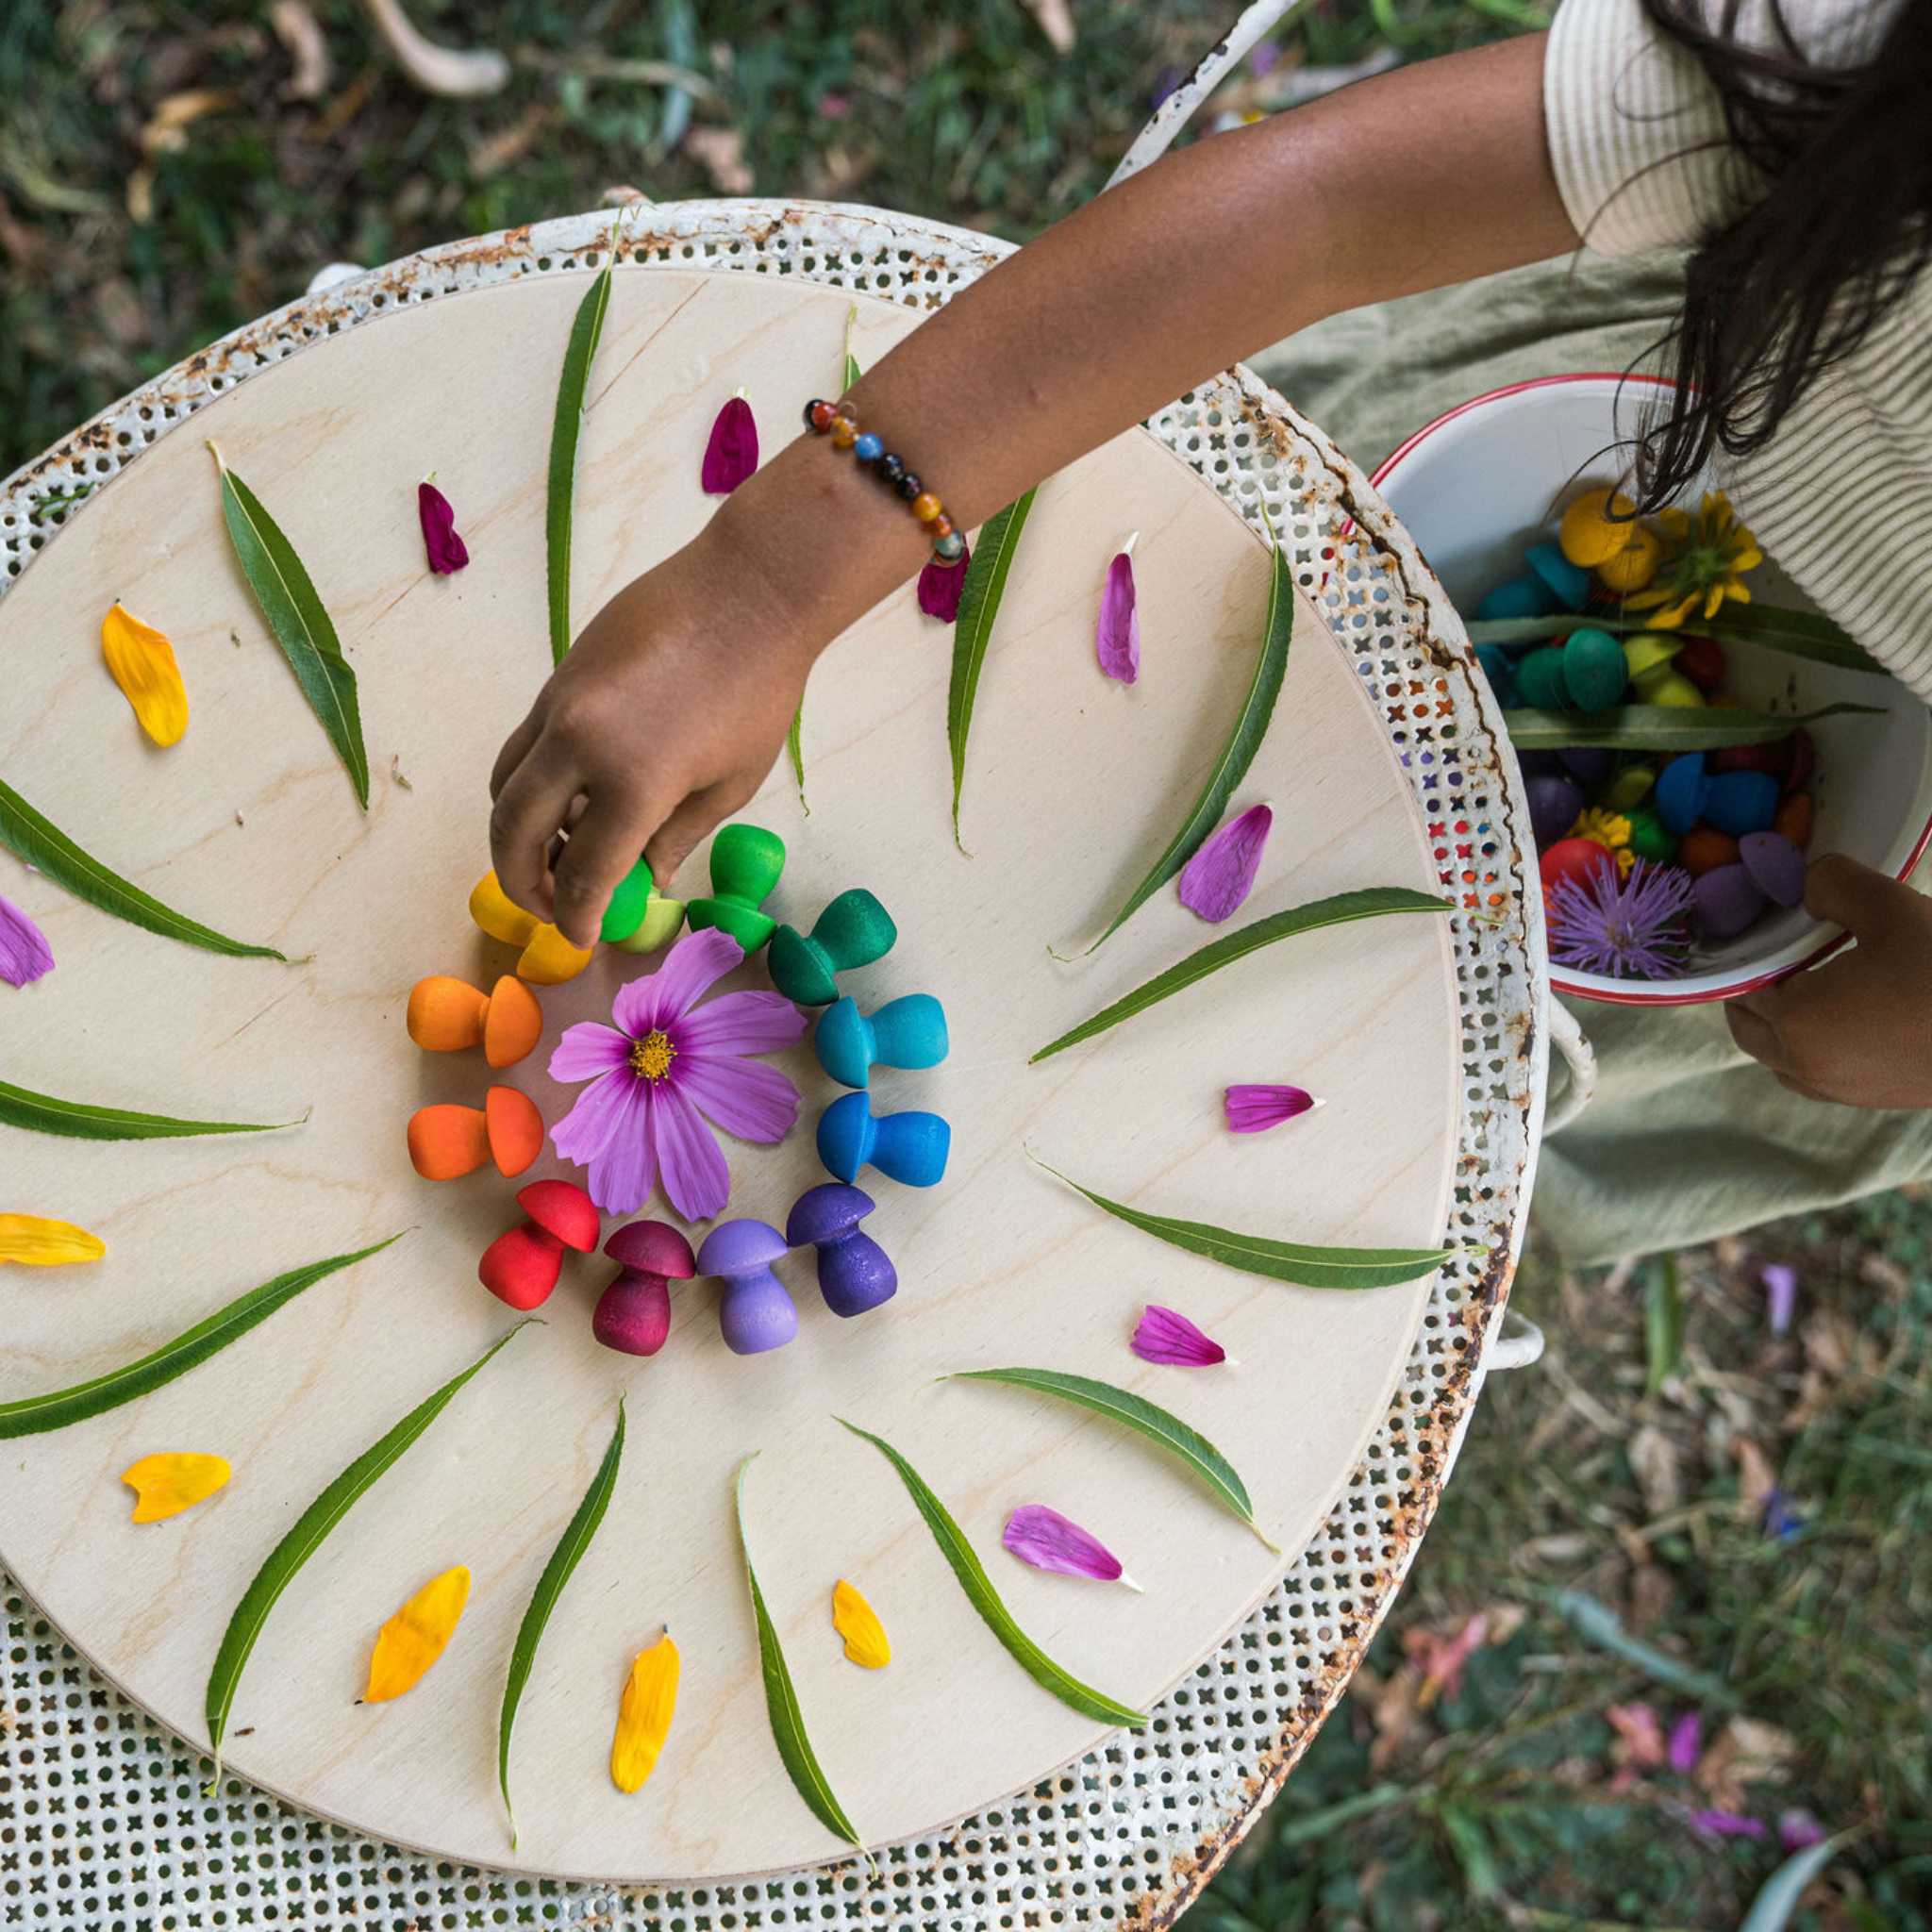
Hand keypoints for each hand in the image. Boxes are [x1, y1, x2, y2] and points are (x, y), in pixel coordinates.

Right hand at [488, 517, 811, 946]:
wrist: (748, 592)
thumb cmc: (757, 692)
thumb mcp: (728, 785)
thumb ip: (673, 838)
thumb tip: (639, 881)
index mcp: (632, 784)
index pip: (582, 874)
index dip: (576, 917)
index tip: (581, 939)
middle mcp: (579, 745)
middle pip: (513, 832)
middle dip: (521, 882)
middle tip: (546, 907)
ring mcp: (559, 706)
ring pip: (505, 785)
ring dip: (515, 832)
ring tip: (552, 857)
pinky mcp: (557, 677)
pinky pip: (524, 746)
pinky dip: (532, 784)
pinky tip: (569, 801)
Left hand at [1726, 854, 1931, 1107]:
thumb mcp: (1892, 908)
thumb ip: (1833, 885)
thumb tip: (1804, 886)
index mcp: (1795, 1022)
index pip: (1745, 984)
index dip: (1755, 952)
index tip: (1775, 927)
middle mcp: (1804, 1066)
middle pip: (1750, 1025)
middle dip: (1759, 987)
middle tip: (1790, 951)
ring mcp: (1839, 1091)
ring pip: (1778, 1055)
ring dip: (1781, 1022)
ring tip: (1818, 980)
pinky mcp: (1872, 1100)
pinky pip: (1816, 1074)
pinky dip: (1812, 1046)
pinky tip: (1850, 1013)